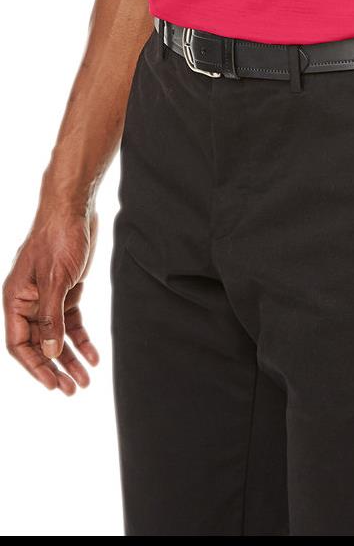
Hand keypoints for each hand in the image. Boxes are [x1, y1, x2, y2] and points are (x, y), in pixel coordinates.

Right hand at [3, 204, 99, 394]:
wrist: (75, 208)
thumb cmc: (58, 238)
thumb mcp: (56, 280)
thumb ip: (51, 317)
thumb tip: (50, 352)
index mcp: (16, 299)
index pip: (18, 343)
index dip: (34, 366)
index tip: (52, 384)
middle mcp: (28, 301)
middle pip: (39, 344)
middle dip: (56, 368)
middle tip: (73, 390)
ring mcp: (47, 297)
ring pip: (57, 336)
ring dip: (70, 358)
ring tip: (85, 381)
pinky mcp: (65, 291)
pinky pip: (71, 322)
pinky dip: (82, 339)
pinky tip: (94, 355)